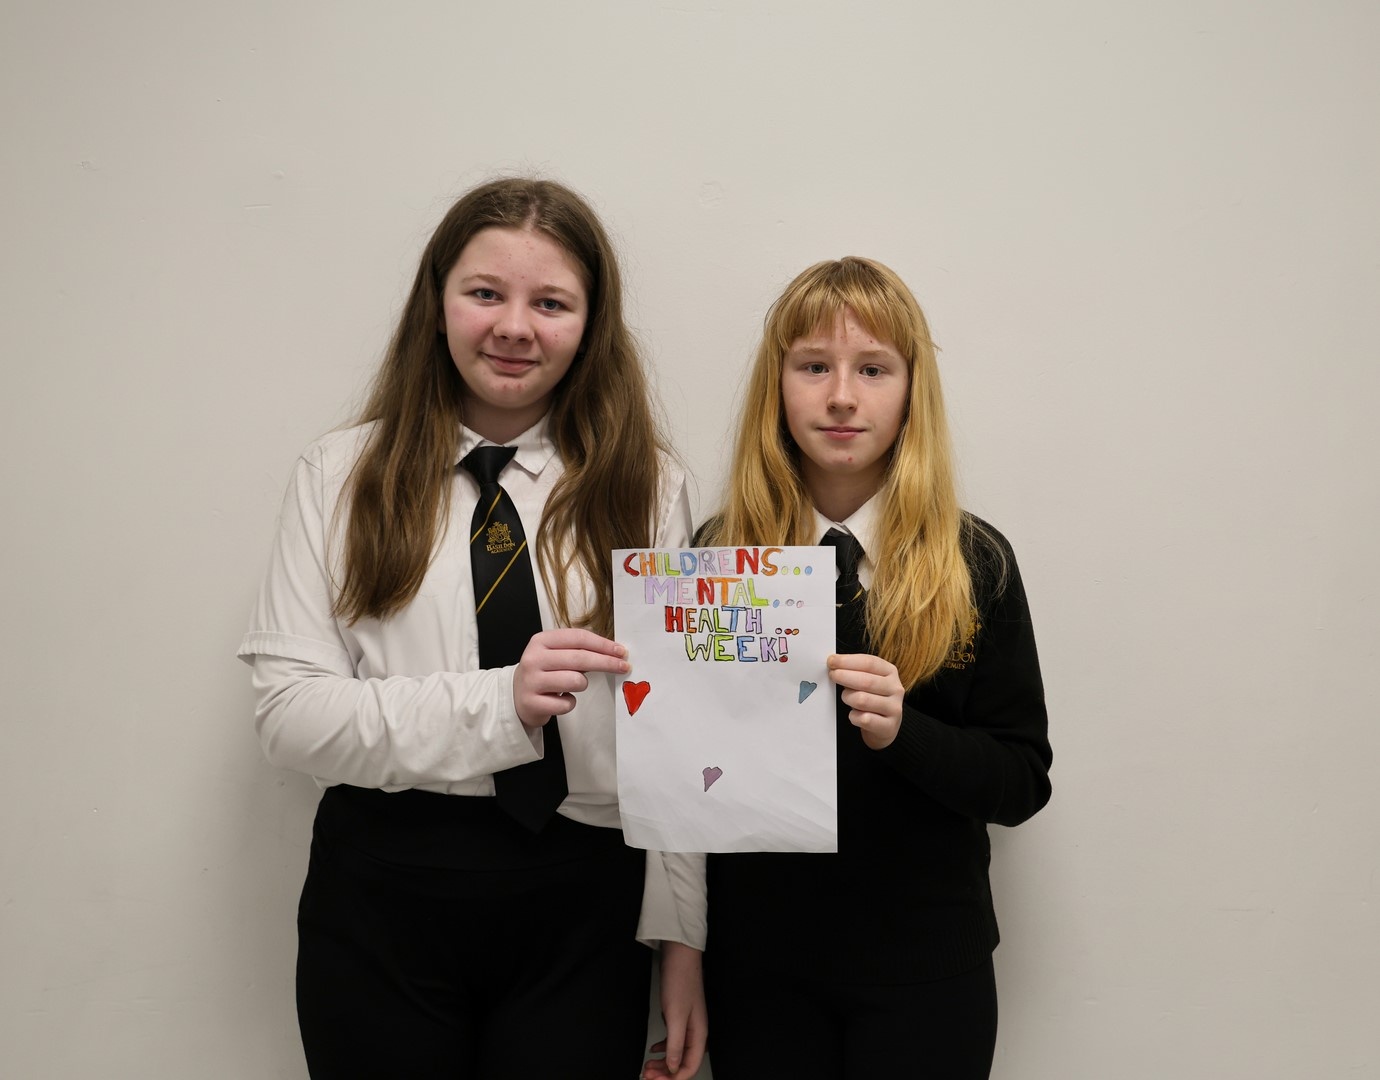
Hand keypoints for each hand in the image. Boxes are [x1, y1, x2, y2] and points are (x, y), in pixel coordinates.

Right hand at [512, 628, 629, 729]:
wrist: (515, 697)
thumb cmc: (543, 673)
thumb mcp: (554, 654)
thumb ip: (577, 650)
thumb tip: (612, 652)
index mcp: (541, 641)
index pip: (578, 638)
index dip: (603, 644)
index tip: (621, 651)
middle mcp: (534, 658)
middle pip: (580, 658)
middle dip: (606, 662)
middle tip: (623, 667)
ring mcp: (531, 681)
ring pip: (575, 681)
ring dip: (582, 684)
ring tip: (574, 685)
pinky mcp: (532, 703)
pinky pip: (566, 704)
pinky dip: (570, 703)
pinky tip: (561, 699)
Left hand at [642, 941, 705, 1078]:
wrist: (679, 956)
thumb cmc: (680, 982)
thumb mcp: (676, 1016)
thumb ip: (675, 1044)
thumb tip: (673, 1068)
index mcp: (699, 1034)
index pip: (690, 1067)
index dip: (673, 1078)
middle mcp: (695, 1032)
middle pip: (682, 1062)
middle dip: (665, 1072)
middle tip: (646, 1075)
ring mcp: (687, 1024)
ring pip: (676, 1052)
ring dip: (662, 1062)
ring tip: (647, 1065)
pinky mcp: (679, 1016)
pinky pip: (672, 1040)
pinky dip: (662, 1047)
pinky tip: (653, 1049)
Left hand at [827, 652, 904, 749]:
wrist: (884, 726)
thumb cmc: (871, 698)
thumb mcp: (867, 680)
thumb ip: (854, 670)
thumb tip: (833, 662)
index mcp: (890, 672)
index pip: (869, 663)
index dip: (848, 661)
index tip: (832, 661)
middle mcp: (895, 689)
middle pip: (866, 680)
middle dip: (844, 677)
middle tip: (833, 676)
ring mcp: (894, 708)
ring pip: (863, 700)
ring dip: (848, 698)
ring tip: (846, 698)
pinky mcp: (889, 726)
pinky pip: (864, 719)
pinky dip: (854, 716)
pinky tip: (854, 714)